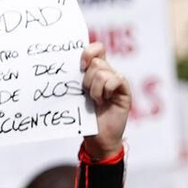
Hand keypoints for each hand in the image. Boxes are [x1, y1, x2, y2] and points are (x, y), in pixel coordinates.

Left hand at [80, 43, 131, 159]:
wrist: (98, 139)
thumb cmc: (86, 118)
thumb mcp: (77, 95)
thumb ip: (76, 79)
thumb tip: (62, 66)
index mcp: (96, 71)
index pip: (96, 48)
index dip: (87, 52)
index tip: (80, 67)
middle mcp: (108, 73)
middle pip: (97, 62)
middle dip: (87, 79)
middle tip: (87, 94)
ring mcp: (117, 82)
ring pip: (102, 72)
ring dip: (94, 89)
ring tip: (96, 101)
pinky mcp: (125, 91)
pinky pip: (115, 80)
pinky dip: (106, 90)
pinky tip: (105, 101)